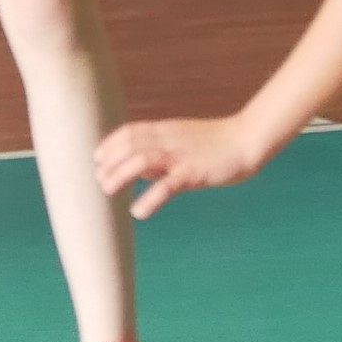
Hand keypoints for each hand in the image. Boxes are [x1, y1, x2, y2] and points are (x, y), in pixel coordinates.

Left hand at [96, 113, 258, 218]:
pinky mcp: (194, 172)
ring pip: (143, 159)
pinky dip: (150, 197)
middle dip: (110, 160)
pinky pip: (168, 185)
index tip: (97, 157)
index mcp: (166, 130)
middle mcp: (169, 139)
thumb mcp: (183, 142)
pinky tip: (139, 211)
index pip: (131, 131)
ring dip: (121, 174)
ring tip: (108, 190)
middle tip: (99, 179)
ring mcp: (180, 155)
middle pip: (131, 144)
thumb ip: (161, 153)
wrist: (245, 140)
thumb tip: (139, 171)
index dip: (111, 143)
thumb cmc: (215, 143)